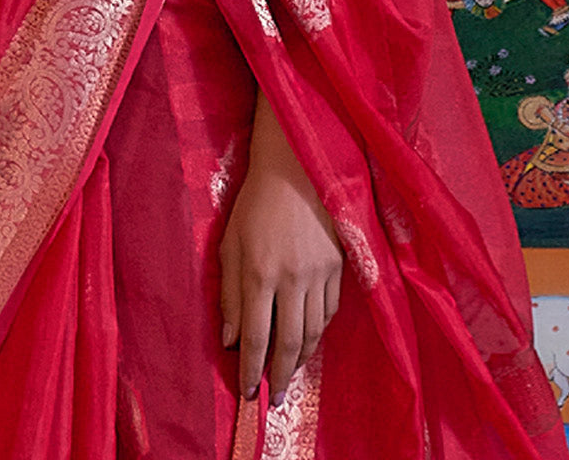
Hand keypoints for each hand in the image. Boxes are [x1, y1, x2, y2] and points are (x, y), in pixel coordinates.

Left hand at [220, 158, 341, 404]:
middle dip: (281, 375)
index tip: (248, 392)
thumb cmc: (255, 204)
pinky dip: (319, 331)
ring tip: (291, 374)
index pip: (255, 335)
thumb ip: (229, 292)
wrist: (296, 170)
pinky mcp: (339, 267)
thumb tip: (229, 340)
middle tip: (276, 399)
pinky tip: (309, 339)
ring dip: (302, 359)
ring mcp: (319, 274)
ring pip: (314, 331)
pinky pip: (330, 311)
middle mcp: (291, 278)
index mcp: (259, 272)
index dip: (251, 369)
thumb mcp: (230, 243)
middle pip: (290, 342)